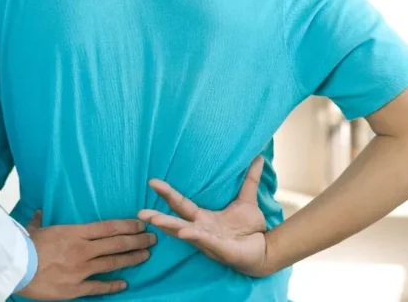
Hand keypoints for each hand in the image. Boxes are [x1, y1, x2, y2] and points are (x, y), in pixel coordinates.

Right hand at [17, 211, 155, 300]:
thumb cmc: (24, 246)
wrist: (15, 268)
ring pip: (113, 262)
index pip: (109, 227)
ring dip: (132, 258)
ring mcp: (81, 270)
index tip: (141, 224)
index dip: (128, 226)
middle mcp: (83, 250)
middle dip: (137, 241)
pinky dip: (113, 285)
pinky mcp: (75, 288)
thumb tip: (39, 213)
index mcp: (75, 233)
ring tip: (146, 255)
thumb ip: (41, 221)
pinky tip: (125, 284)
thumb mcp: (34, 229)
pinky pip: (99, 286)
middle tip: (153, 239)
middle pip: (116, 244)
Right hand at [138, 156, 271, 276]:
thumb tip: (258, 157)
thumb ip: (249, 180)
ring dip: (170, 227)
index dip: (167, 193)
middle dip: (158, 217)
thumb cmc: (251, 228)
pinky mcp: (221, 250)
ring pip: (185, 234)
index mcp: (203, 218)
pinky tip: (185, 232)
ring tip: (155, 220)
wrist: (266, 249)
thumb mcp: (247, 200)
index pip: (181, 204)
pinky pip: (207, 242)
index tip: (152, 181)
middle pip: (176, 221)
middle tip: (140, 212)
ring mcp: (209, 241)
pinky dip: (196, 237)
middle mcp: (201, 230)